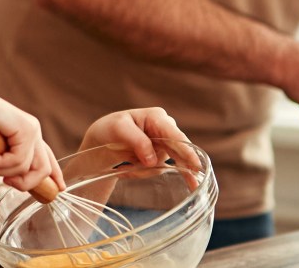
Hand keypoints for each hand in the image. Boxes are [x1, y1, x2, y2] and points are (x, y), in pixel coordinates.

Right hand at [0, 90, 61, 192]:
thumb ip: (5, 165)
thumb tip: (14, 180)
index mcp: (27, 134)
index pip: (47, 158)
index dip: (55, 175)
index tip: (58, 189)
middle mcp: (33, 130)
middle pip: (44, 169)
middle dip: (26, 183)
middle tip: (7, 183)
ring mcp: (31, 129)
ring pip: (28, 168)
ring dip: (3, 171)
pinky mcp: (25, 128)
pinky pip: (18, 160)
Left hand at [78, 107, 194, 169]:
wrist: (102, 138)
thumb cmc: (110, 128)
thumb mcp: (119, 129)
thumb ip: (137, 142)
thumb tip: (152, 160)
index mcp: (157, 117)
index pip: (175, 136)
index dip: (187, 151)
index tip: (195, 165)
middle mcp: (165, 129)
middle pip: (176, 151)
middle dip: (176, 165)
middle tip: (194, 180)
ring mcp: (163, 143)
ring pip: (163, 164)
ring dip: (143, 170)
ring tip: (124, 167)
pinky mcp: (158, 156)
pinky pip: (157, 169)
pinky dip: (145, 174)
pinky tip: (161, 179)